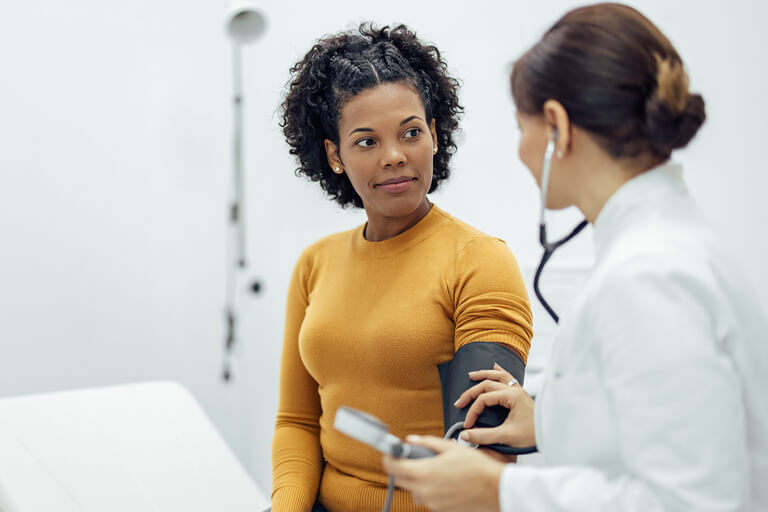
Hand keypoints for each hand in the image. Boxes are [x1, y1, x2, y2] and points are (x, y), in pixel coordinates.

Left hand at [383, 436, 503, 511]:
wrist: (494, 489)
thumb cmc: (476, 467)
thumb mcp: (450, 447)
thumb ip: (427, 443)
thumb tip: (411, 440)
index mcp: (424, 473)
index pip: (393, 467)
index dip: (389, 458)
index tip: (391, 452)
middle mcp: (424, 491)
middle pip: (400, 480)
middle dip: (402, 468)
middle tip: (411, 458)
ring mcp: (431, 503)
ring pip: (414, 490)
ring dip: (417, 480)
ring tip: (434, 470)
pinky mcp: (440, 510)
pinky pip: (427, 498)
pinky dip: (430, 489)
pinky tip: (444, 481)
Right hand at [454, 363, 535, 447]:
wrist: (551, 436)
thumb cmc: (532, 436)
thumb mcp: (506, 437)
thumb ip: (483, 436)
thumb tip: (464, 435)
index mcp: (512, 397)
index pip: (484, 399)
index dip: (473, 411)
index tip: (468, 424)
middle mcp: (516, 390)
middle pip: (488, 384)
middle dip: (471, 392)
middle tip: (459, 402)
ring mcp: (520, 391)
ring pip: (499, 376)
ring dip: (484, 374)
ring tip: (471, 375)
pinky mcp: (521, 395)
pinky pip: (509, 377)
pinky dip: (500, 372)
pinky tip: (495, 366)